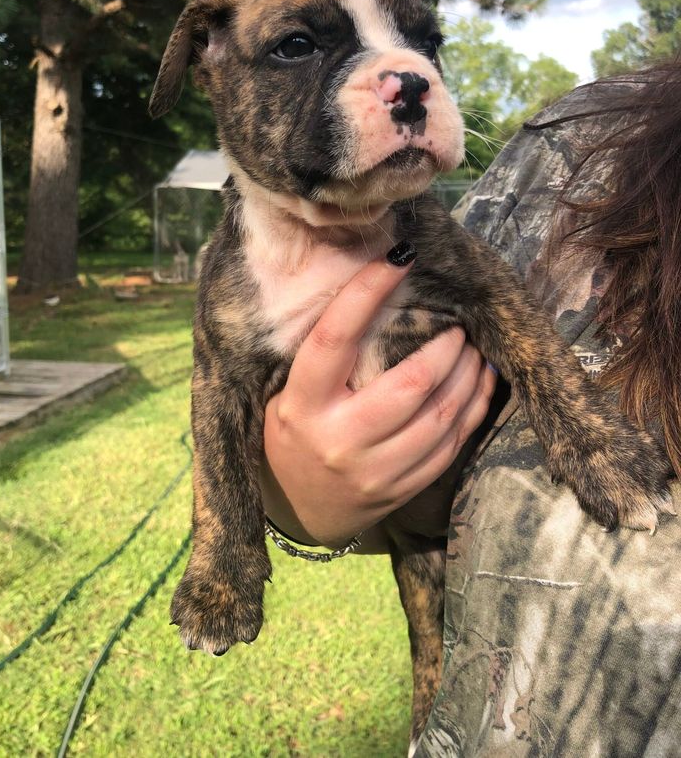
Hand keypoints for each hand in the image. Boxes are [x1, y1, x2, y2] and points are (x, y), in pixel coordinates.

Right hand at [261, 249, 496, 548]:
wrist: (300, 510)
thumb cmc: (293, 434)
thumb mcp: (287, 395)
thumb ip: (323, 359)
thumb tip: (371, 290)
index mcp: (302, 405)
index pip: (335, 339)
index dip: (366, 293)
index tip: (398, 259)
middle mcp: (339, 439)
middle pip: (409, 383)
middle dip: (445, 347)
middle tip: (458, 323)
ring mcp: (374, 470)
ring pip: (440, 415)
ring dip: (468, 375)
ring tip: (474, 349)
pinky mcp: (402, 489)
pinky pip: (451, 444)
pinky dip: (473, 408)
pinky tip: (481, 383)